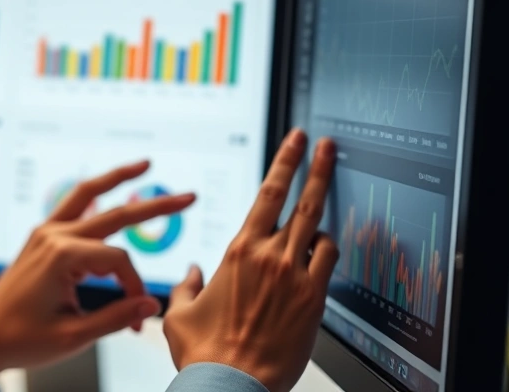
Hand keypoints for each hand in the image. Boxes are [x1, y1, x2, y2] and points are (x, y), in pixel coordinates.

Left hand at [0, 160, 195, 378]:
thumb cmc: (23, 340)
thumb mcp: (74, 337)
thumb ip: (116, 318)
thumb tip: (152, 305)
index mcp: (61, 257)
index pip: (119, 262)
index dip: (134, 288)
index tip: (136, 320)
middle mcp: (53, 236)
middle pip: (114, 215)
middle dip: (155, 207)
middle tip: (188, 197)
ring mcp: (45, 232)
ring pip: (88, 195)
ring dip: (118, 179)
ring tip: (145, 165)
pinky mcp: (41, 237)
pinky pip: (72, 208)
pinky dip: (94, 196)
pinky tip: (111, 189)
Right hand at [162, 129, 338, 391]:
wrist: (232, 385)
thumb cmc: (205, 352)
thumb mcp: (179, 313)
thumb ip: (186, 287)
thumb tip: (191, 275)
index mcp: (238, 251)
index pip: (268, 191)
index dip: (286, 160)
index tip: (296, 140)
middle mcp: (271, 257)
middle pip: (303, 199)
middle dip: (318, 167)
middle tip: (328, 145)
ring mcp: (296, 277)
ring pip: (320, 230)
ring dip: (318, 223)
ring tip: (314, 223)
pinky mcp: (314, 300)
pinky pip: (329, 261)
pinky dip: (326, 251)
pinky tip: (319, 253)